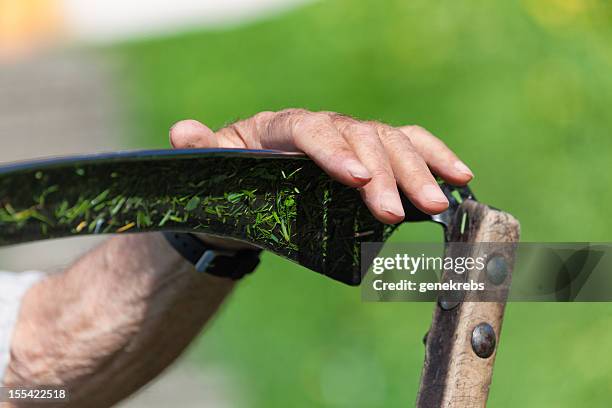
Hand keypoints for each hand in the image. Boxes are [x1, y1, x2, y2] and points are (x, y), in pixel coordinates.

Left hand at [170, 109, 472, 223]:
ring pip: (391, 140)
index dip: (335, 152)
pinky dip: (435, 158)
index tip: (357, 183)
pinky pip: (409, 145)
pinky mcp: (372, 153)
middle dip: (383, 173)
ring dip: (418, 170)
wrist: (253, 186)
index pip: (310, 128)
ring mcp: (351, 137)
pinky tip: (459, 178)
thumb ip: (203, 152)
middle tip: (398, 212)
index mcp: (280, 125)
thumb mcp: (214, 169)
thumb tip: (183, 134)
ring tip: (437, 205)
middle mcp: (322, 125)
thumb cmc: (234, 179)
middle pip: (359, 136)